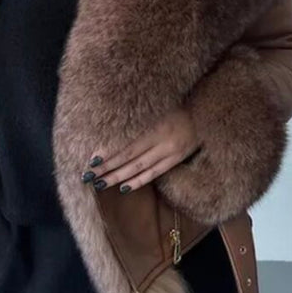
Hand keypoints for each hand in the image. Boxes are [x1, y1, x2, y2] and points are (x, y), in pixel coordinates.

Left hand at [80, 106, 200, 193]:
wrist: (203, 112)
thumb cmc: (175, 104)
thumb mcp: (157, 107)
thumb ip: (138, 118)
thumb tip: (112, 128)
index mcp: (155, 125)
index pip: (127, 144)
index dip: (109, 153)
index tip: (91, 160)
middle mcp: (162, 140)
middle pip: (130, 158)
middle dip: (107, 168)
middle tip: (88, 176)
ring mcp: (170, 152)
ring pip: (140, 168)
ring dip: (118, 177)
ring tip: (100, 183)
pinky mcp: (176, 159)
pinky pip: (154, 173)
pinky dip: (138, 181)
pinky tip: (124, 187)